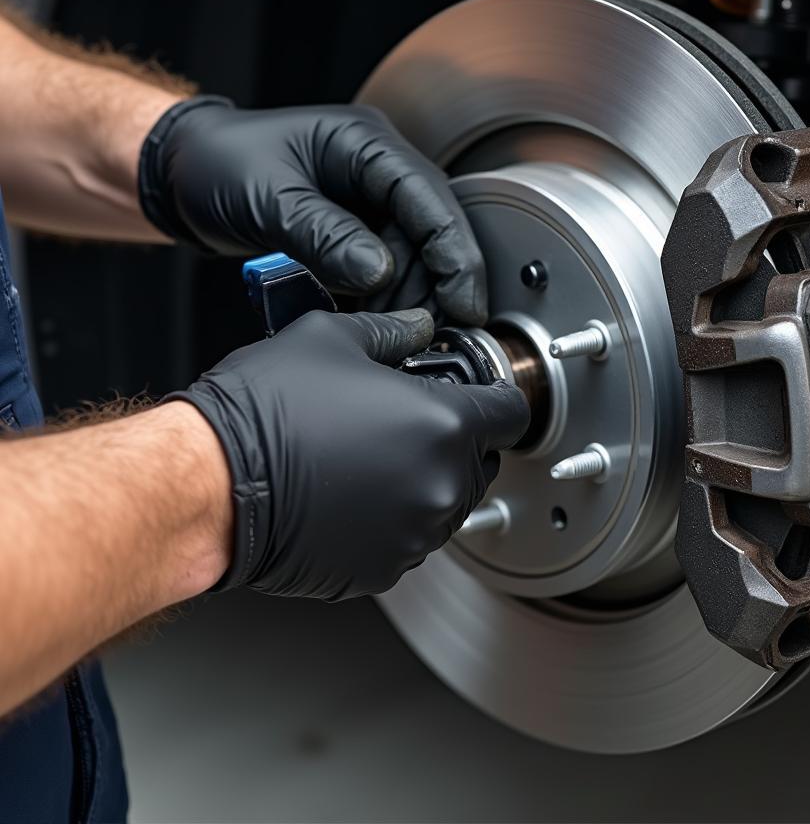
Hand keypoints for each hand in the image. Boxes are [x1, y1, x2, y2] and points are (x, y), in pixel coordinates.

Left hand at [138, 98, 486, 323]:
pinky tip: (375, 322)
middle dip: (435, 284)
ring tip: (397, 334)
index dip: (455, 255)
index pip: (431, 200)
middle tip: (435, 332)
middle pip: (431, 231)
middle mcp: (376, 169)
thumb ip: (327, 235)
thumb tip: (381, 273)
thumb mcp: (271, 199)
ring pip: (412, 254)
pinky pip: (384, 264)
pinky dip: (383, 296)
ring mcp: (366, 198)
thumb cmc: (218, 164)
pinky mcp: (352, 226)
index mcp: (366, 145)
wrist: (181, 172)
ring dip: (408, 296)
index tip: (464, 304)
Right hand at [171, 308, 528, 599]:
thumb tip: (417, 327)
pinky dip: (394, 519)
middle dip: (458, 439)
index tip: (480, 394)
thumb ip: (392, 332)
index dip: (496, 397)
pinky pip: (409, 538)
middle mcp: (439, 486)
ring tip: (372, 456)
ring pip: (447, 503)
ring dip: (426, 480)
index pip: (511, 413)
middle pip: (482, 461)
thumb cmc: (265, 411)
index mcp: (444, 426)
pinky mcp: (383, 568)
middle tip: (408, 420)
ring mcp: (413, 535)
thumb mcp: (332, 339)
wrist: (213, 484)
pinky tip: (353, 493)